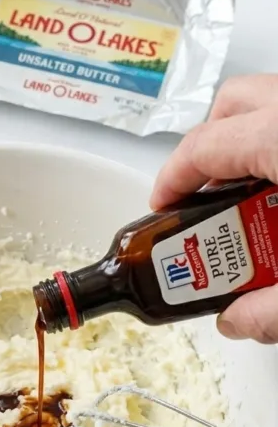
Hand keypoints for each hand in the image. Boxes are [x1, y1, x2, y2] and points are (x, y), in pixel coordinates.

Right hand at [150, 74, 277, 342]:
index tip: (161, 208)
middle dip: (208, 150)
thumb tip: (239, 320)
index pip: (203, 146)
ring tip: (252, 202)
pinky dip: (277, 154)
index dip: (170, 181)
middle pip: (234, 106)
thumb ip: (273, 309)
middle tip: (202, 201)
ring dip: (248, 147)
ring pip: (267, 106)